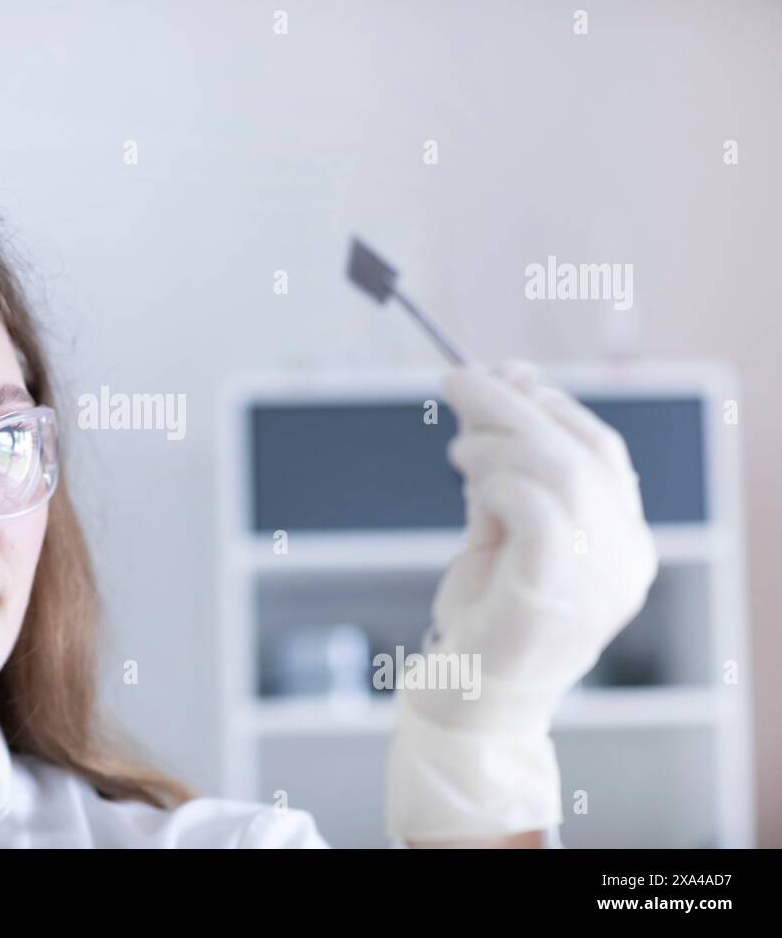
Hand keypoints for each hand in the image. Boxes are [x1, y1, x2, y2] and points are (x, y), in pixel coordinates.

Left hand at [413, 358, 658, 729]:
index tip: (501, 378)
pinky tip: (467, 482)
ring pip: (560, 470)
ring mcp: (596, 582)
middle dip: (516, 405)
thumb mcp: (500, 529)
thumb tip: (501, 386)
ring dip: (497, 439)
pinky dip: (496, 479)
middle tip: (459, 380)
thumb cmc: (484, 617)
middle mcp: (623, 562)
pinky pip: (535, 508)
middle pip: (581, 451)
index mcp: (623, 545)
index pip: (602, 452)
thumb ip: (507, 469)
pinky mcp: (550, 595)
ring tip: (457, 447)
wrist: (466, 702)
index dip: (552, 405)